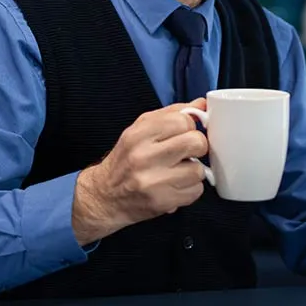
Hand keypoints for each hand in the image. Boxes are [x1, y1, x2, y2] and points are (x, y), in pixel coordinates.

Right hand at [71, 99, 209, 244]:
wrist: (104, 196)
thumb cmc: (126, 160)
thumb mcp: (140, 130)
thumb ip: (171, 114)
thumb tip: (201, 103)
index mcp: (139, 134)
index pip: (183, 121)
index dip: (189, 127)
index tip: (183, 134)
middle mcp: (144, 157)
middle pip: (196, 143)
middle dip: (197, 147)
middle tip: (186, 152)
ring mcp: (153, 182)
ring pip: (198, 170)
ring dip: (193, 171)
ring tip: (177, 171)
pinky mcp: (162, 202)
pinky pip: (195, 191)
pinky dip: (190, 189)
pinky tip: (175, 186)